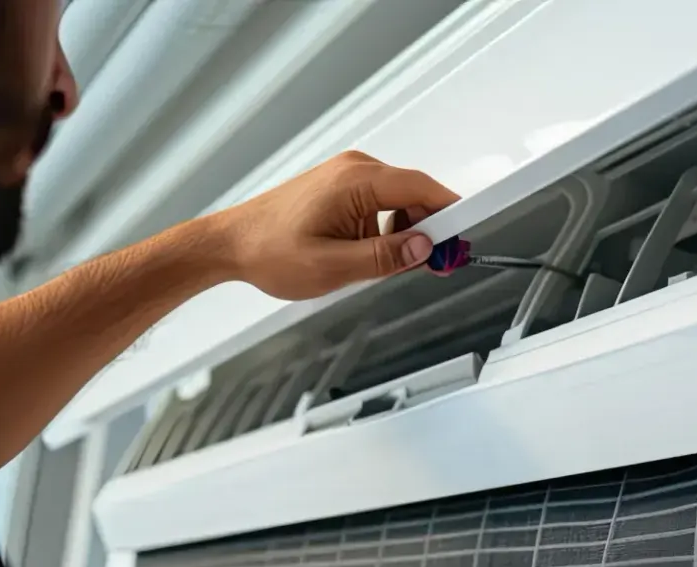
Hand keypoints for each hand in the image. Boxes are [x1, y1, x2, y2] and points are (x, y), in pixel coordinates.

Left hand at [210, 151, 459, 300]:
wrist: (230, 243)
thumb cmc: (269, 250)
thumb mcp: (332, 266)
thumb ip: (384, 258)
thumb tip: (424, 248)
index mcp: (356, 181)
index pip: (422, 188)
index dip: (451, 213)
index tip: (465, 238)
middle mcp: (355, 169)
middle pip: (415, 194)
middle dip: (428, 230)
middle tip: (433, 267)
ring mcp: (348, 175)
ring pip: (399, 202)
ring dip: (403, 233)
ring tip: (382, 265)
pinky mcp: (342, 187)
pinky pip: (380, 204)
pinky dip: (385, 229)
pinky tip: (368, 254)